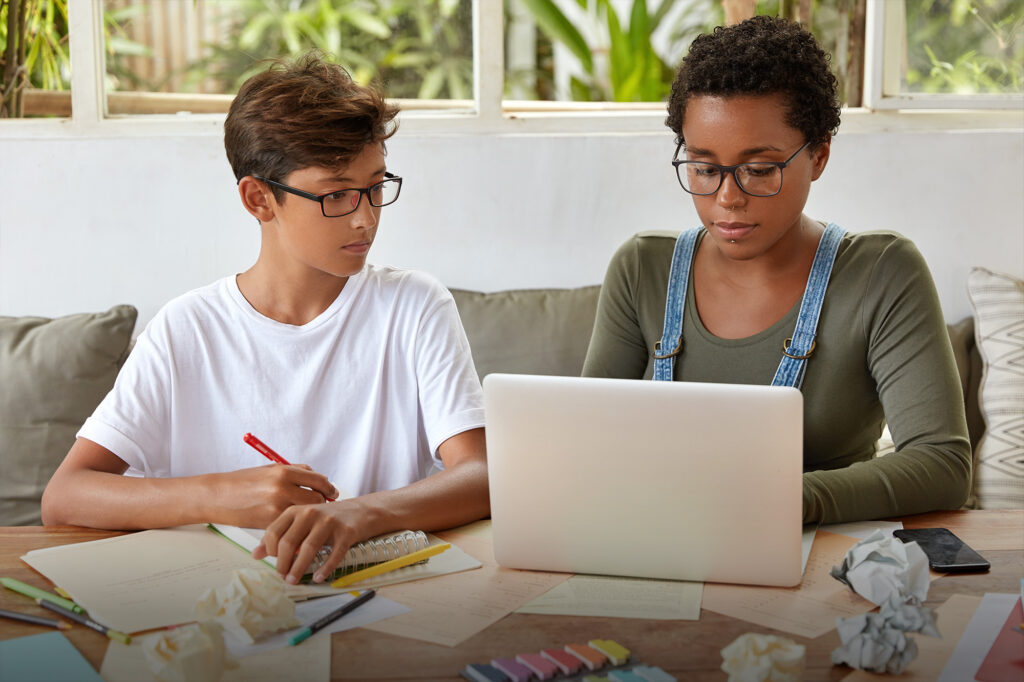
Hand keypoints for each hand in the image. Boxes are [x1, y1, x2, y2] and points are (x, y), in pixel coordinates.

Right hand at [209, 464, 338, 528]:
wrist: (217, 496)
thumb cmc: (243, 481)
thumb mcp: (270, 469)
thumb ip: (294, 471)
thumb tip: (317, 478)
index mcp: (283, 471)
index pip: (319, 480)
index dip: (328, 487)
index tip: (331, 492)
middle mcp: (282, 488)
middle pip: (317, 498)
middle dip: (320, 502)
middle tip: (319, 505)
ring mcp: (276, 506)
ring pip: (305, 513)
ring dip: (308, 515)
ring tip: (306, 515)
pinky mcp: (269, 522)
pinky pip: (290, 524)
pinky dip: (293, 524)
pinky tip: (291, 523)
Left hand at [252, 498, 374, 583]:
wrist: (360, 511)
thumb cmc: (327, 519)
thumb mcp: (301, 522)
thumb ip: (279, 535)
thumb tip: (255, 555)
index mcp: (296, 510)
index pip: (274, 531)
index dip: (270, 551)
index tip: (274, 562)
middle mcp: (310, 513)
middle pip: (288, 542)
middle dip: (282, 564)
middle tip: (283, 576)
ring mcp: (329, 522)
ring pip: (308, 548)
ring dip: (298, 569)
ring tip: (293, 580)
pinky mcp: (346, 532)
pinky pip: (333, 554)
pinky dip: (324, 569)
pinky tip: (318, 577)